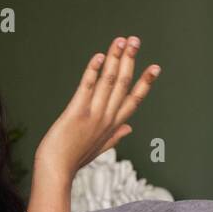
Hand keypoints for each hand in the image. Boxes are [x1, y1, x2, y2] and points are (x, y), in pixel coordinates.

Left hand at [33, 35, 159, 180]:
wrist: (56, 172)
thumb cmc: (74, 159)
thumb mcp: (99, 148)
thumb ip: (115, 136)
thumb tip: (129, 128)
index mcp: (113, 125)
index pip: (134, 100)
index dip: (145, 82)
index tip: (156, 67)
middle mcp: (106, 118)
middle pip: (124, 84)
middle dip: (130, 60)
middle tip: (135, 40)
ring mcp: (93, 115)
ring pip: (109, 81)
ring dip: (116, 58)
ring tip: (122, 40)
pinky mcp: (76, 113)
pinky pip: (87, 87)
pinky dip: (93, 70)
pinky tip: (99, 56)